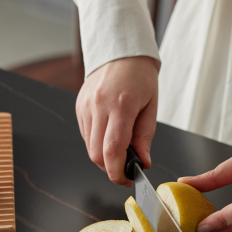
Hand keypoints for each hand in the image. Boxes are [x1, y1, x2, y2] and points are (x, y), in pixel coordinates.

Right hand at [76, 56, 158, 186]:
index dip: (117, 172)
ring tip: (120, 150)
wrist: (120, 52)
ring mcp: (86, 107)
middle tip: (125, 170)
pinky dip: (98, 144)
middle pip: (96, 154)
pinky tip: (109, 136)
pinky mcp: (79, 107)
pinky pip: (86, 136)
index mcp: (121, 105)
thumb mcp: (151, 106)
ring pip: (90, 148)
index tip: (126, 180)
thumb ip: (145, 137)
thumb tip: (142, 162)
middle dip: (110, 169)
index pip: (112, 150)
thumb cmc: (140, 77)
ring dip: (104, 157)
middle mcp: (99, 106)